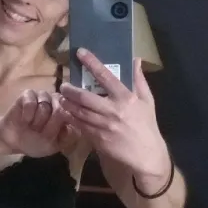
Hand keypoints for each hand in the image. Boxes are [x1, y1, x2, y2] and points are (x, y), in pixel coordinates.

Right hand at [0, 90, 79, 157]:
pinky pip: (31, 103)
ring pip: (45, 106)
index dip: (60, 127)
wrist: (13, 139)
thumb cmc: (35, 143)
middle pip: (59, 110)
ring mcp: (44, 96)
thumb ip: (67, 136)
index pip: (71, 116)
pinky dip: (27, 115)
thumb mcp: (53, 145)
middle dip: (46, 125)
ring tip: (31, 126)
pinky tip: (25, 120)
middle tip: (38, 131)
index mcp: (67, 113)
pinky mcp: (29, 94)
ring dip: (36, 121)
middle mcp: (58, 102)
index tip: (51, 135)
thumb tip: (76, 126)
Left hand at [59, 49, 169, 178]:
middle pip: (85, 97)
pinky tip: (66, 113)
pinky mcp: (98, 139)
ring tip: (60, 98)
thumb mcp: (147, 100)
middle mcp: (112, 111)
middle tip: (63, 85)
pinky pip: (80, 126)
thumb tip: (135, 60)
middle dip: (70, 90)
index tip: (81, 52)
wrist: (146, 154)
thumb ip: (139, 80)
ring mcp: (103, 126)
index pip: (105, 76)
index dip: (92, 62)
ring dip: (67, 104)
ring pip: (79, 112)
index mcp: (125, 98)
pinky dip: (71, 118)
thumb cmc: (146, 125)